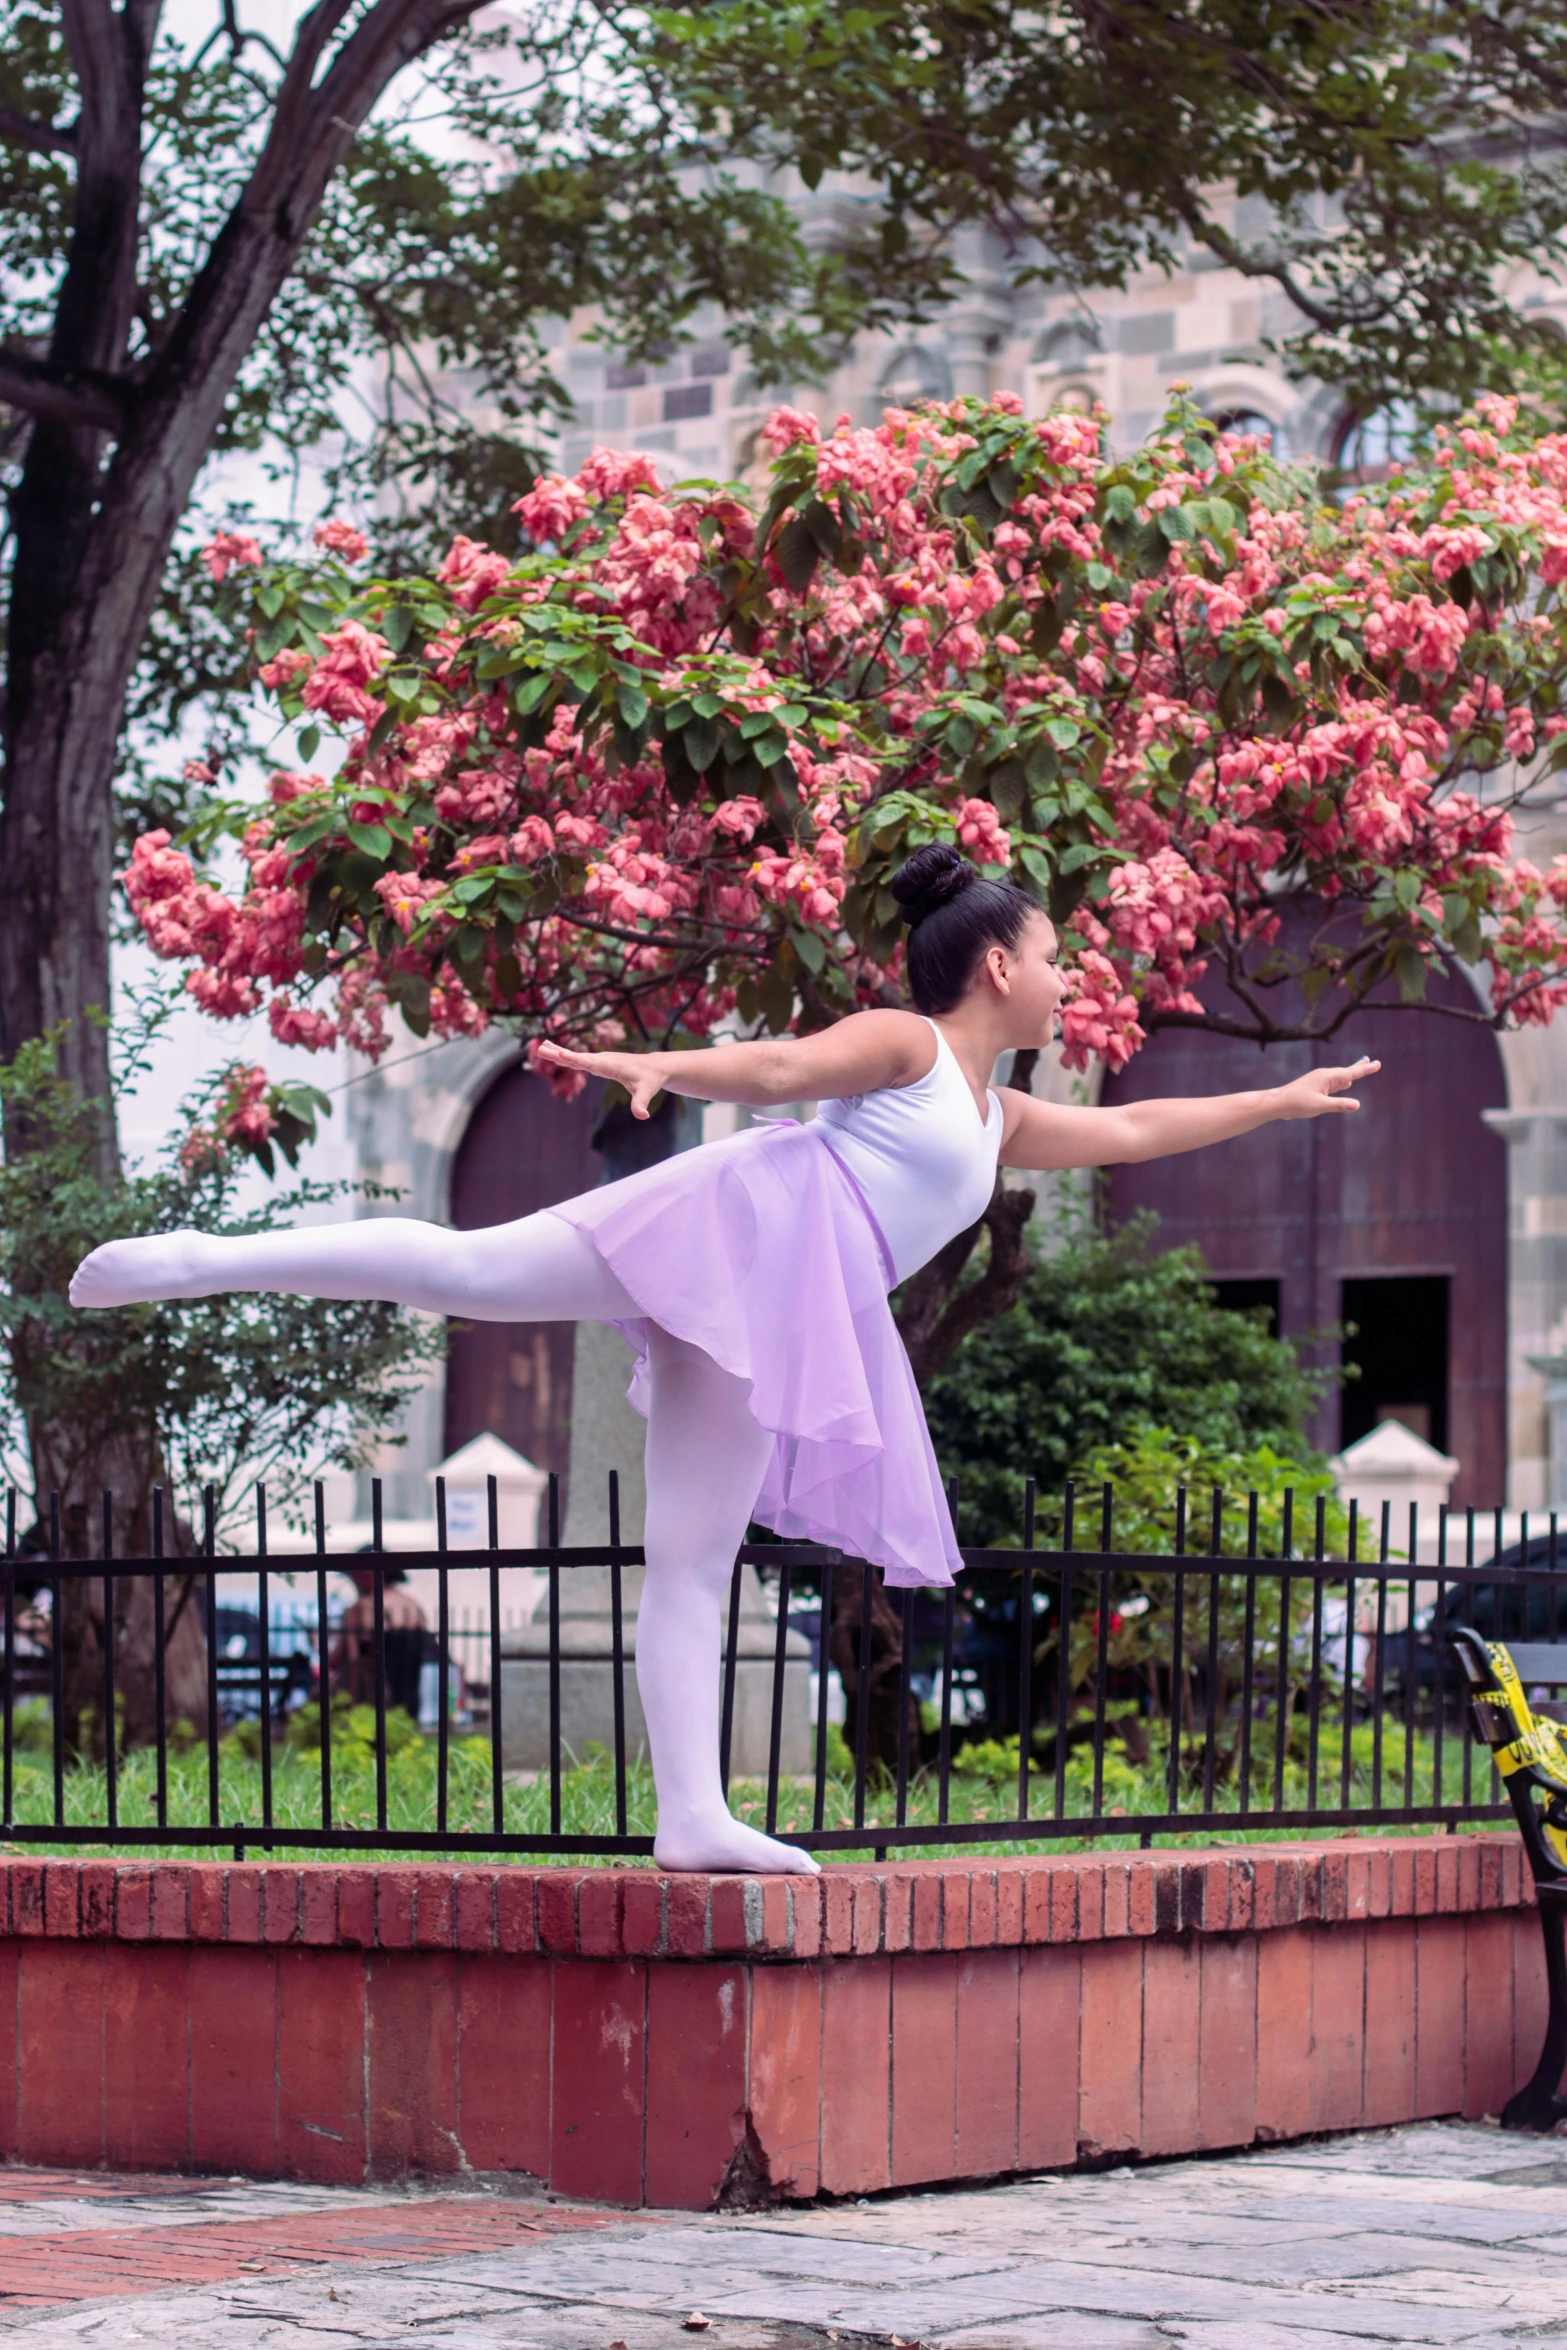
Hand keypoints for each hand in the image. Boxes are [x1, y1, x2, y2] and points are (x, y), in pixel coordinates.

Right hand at [534, 1039, 666, 1117]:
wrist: (655, 1067)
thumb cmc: (650, 1079)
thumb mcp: (647, 1091)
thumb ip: (641, 1103)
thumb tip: (642, 1116)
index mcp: (611, 1065)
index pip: (589, 1062)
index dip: (575, 1059)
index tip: (560, 1053)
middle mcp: (603, 1059)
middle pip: (577, 1057)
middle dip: (559, 1053)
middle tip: (540, 1049)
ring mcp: (600, 1059)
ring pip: (576, 1056)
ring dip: (558, 1052)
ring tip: (540, 1048)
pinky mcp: (599, 1061)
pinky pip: (579, 1058)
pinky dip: (566, 1055)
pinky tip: (555, 1052)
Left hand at [1275, 1057, 1380, 1118]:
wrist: (1278, 1103)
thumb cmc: (1297, 1104)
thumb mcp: (1320, 1106)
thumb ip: (1339, 1105)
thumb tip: (1357, 1105)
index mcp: (1327, 1077)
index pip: (1351, 1073)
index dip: (1365, 1069)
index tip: (1377, 1064)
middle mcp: (1324, 1076)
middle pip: (1347, 1071)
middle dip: (1360, 1067)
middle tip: (1373, 1061)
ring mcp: (1319, 1081)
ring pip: (1340, 1077)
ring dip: (1352, 1073)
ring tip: (1361, 1066)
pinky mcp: (1315, 1087)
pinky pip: (1333, 1083)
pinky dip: (1342, 1082)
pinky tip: (1345, 1084)